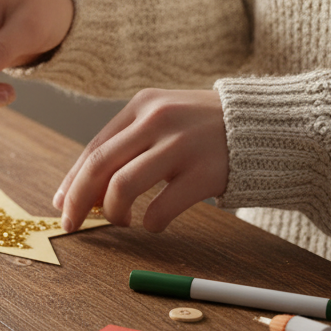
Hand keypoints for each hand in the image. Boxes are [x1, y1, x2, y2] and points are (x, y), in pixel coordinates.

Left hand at [54, 89, 228, 233]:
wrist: (270, 125)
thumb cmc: (205, 130)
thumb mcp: (164, 120)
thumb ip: (127, 147)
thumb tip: (81, 194)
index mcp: (142, 106)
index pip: (93, 148)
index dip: (72, 181)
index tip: (60, 204)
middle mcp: (157, 120)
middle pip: (99, 166)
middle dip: (77, 201)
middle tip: (70, 224)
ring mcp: (182, 145)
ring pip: (122, 186)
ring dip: (113, 212)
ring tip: (121, 221)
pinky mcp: (206, 172)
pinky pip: (160, 208)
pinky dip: (149, 222)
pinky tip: (153, 222)